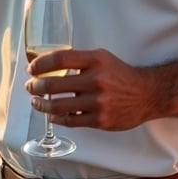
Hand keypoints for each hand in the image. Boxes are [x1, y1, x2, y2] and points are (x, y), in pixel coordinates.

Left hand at [26, 47, 161, 130]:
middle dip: (35, 86)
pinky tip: (52, 114)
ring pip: (58, 105)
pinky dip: (56, 118)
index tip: (32, 69)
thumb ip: (79, 60)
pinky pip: (70, 121)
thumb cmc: (120, 74)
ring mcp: (98, 102)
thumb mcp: (102, 58)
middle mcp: (96, 80)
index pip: (59, 59)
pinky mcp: (100, 120)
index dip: (40, 64)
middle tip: (30, 87)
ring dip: (41, 104)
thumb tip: (48, 64)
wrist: (147, 94)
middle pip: (54, 84)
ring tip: (36, 102)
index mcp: (96, 60)